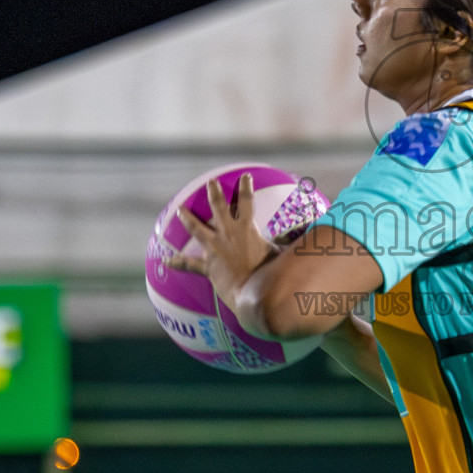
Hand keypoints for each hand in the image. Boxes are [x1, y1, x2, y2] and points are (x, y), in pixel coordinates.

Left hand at [167, 173, 279, 307]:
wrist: (251, 294)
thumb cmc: (270, 275)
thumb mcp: (283, 255)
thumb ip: (289, 243)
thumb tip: (306, 235)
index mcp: (246, 229)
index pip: (246, 202)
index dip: (245, 188)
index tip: (244, 177)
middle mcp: (228, 234)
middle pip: (218, 208)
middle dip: (214, 193)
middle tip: (211, 183)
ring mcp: (215, 249)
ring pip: (197, 229)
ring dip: (188, 219)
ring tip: (179, 209)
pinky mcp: (208, 266)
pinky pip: (189, 265)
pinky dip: (178, 262)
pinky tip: (166, 261)